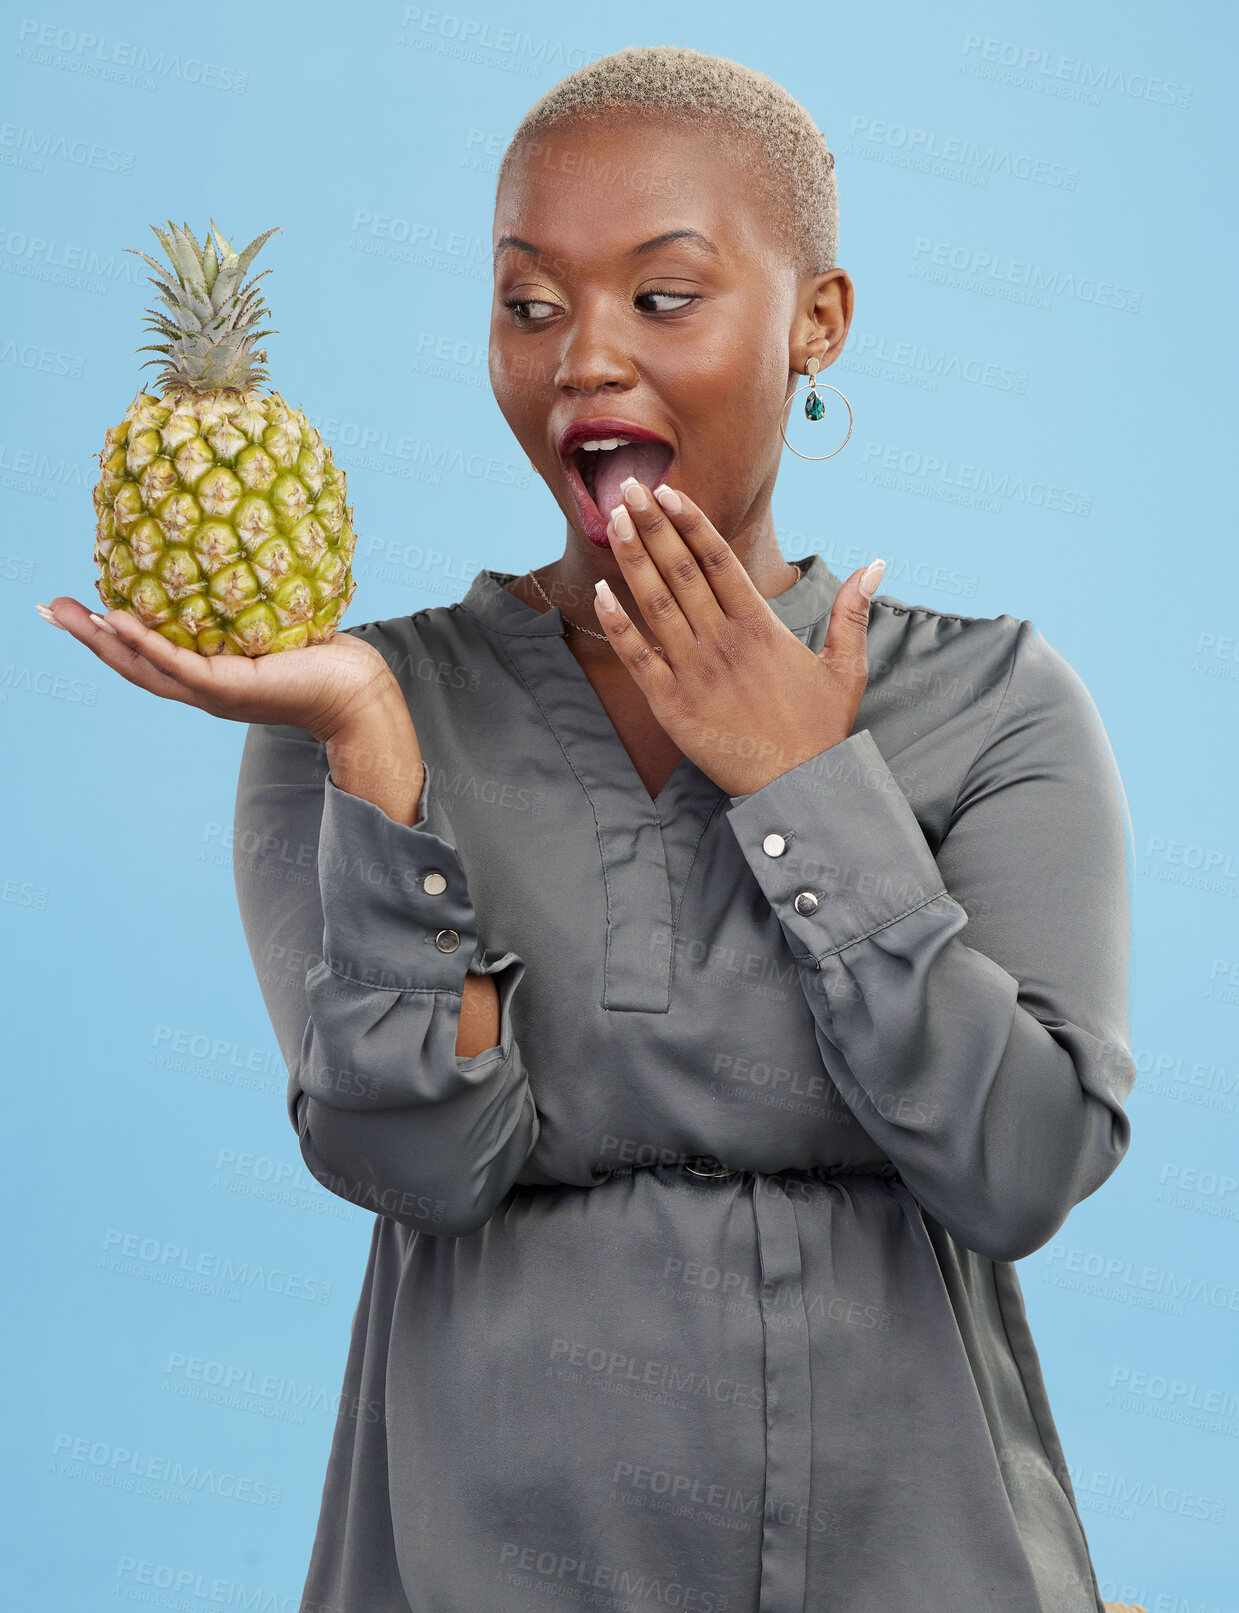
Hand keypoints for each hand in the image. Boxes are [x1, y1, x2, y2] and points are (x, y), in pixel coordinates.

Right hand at [39, 595, 399, 743]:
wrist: (356, 689)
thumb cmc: (323, 653)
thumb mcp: (273, 620)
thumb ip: (247, 597)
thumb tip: (238, 543)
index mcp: (208, 673)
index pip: (148, 654)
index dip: (109, 635)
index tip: (78, 607)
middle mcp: (203, 688)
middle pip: (132, 665)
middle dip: (88, 638)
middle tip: (50, 608)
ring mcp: (213, 693)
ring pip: (143, 669)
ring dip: (101, 642)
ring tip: (68, 614)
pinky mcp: (229, 690)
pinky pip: (178, 665)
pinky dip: (145, 644)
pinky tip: (118, 621)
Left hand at [592, 480, 884, 796]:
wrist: (797, 786)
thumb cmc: (820, 728)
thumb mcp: (847, 666)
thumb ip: (853, 611)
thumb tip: (876, 564)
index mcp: (760, 626)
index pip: (719, 559)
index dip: (691, 522)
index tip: (668, 492)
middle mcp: (723, 640)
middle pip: (682, 570)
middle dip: (653, 524)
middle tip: (627, 486)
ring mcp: (694, 671)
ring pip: (656, 603)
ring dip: (632, 559)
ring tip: (612, 521)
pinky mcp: (672, 704)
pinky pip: (637, 657)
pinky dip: (617, 624)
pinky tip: (601, 593)